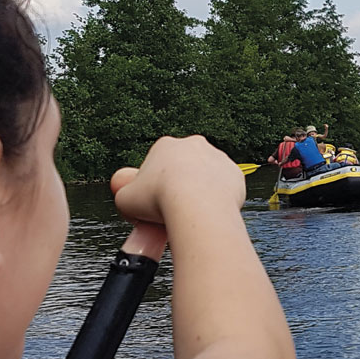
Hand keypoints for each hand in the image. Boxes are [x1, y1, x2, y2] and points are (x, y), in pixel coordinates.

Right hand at [111, 136, 244, 227]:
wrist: (196, 207)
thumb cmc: (158, 201)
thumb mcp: (125, 199)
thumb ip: (124, 193)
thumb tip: (127, 194)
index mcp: (165, 145)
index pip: (158, 165)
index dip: (154, 186)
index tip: (155, 203)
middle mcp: (194, 145)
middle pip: (184, 168)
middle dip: (179, 185)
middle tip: (174, 209)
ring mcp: (217, 158)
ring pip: (206, 177)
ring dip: (200, 192)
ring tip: (193, 214)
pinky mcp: (235, 174)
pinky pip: (225, 188)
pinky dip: (218, 200)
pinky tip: (210, 213)